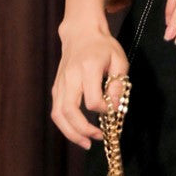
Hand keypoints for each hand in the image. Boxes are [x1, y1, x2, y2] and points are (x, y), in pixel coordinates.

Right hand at [51, 20, 128, 149]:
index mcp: (88, 67)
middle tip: (97, 139)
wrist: (81, 33)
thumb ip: (118, 83)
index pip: (92, 99)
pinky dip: (65, 125)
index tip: (113, 110)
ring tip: (86, 143)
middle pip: (69, 111)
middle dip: (82, 130)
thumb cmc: (103, 47)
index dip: (104, 110)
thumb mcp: (118, 59)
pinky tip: (77, 132)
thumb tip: (114, 108)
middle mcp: (70, 76)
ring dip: (71, 133)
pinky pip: (56, 111)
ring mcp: (60, 83)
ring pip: (58, 114)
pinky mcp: (56, 88)